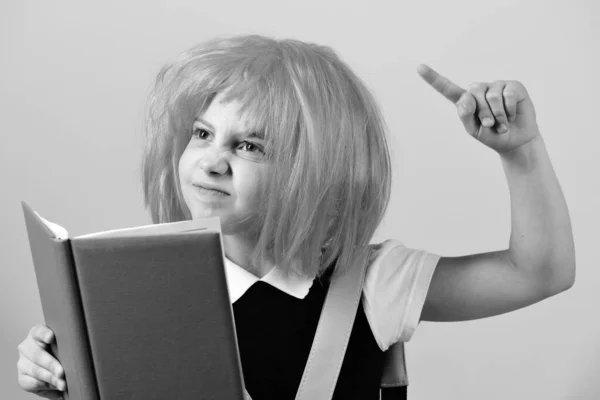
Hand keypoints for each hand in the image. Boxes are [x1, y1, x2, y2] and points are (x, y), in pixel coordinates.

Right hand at [17, 325, 65, 398]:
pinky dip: (45, 385)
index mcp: (37, 334)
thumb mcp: (66, 347)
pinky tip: (55, 386)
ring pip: (35, 370)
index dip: (44, 334)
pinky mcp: (22, 378)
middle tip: (62, 372)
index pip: (39, 331)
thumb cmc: (64, 354)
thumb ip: (68, 346)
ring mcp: (22, 362)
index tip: (51, 337)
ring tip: (63, 383)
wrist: (57, 372)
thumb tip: (78, 353)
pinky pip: (32, 383)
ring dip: (50, 378)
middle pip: (37, 354)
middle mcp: (27, 346)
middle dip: (51, 364)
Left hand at [417, 64, 539, 153]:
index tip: (419, 67)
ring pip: (491, 96)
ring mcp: (496, 86)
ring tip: (502, 123)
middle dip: (483, 114)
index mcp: (465, 101)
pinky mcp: (513, 85)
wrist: (515, 140)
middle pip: (473, 94)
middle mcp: (479, 90)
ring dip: (498, 115)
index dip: (433, 78)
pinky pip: (508, 94)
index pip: (447, 88)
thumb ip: (465, 115)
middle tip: (490, 125)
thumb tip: (466, 97)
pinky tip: (512, 115)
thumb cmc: (491, 135)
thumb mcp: (473, 130)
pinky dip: (509, 110)